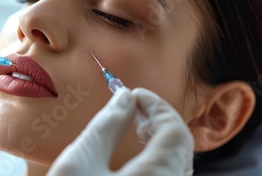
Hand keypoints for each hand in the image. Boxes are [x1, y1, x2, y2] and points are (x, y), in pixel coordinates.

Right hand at [48, 87, 193, 175]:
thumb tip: (124, 99)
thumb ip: (106, 126)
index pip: (175, 131)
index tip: (132, 94)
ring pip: (178, 166)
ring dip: (162, 140)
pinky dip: (159, 160)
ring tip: (137, 126)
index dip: (157, 106)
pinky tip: (139, 155)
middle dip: (161, 121)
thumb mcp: (79, 162)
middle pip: (182, 149)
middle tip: (134, 107)